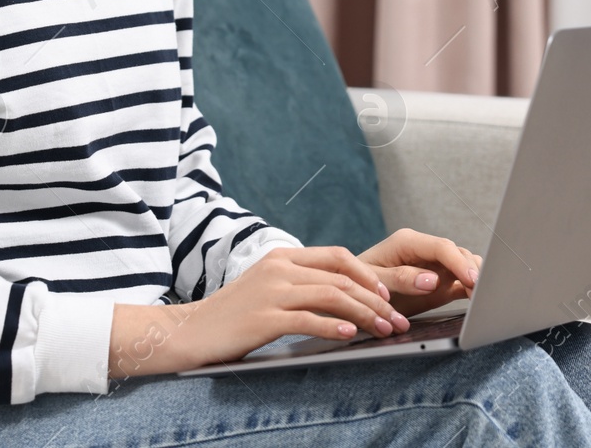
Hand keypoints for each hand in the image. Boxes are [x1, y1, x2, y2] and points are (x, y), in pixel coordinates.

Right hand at [107, 245, 411, 377]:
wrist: (191, 331)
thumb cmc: (234, 316)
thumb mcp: (269, 289)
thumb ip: (301, 284)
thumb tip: (344, 297)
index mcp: (282, 256)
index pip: (338, 256)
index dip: (369, 275)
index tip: (389, 296)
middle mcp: (279, 267)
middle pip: (341, 276)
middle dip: (377, 299)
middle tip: (399, 321)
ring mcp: (270, 290)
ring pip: (331, 296)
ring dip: (364, 315)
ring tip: (385, 331)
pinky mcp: (264, 316)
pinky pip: (307, 318)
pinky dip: (332, 326)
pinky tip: (349, 336)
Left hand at [357, 227, 481, 318]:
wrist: (353, 293)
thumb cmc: (358, 283)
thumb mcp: (373, 281)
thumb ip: (400, 278)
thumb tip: (432, 280)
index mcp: (407, 242)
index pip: (441, 247)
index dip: (460, 262)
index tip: (473, 280)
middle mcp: (423, 250)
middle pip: (457, 254)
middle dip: (473, 271)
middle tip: (482, 293)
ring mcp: (433, 265)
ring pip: (463, 265)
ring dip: (475, 279)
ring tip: (482, 298)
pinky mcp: (439, 282)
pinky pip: (461, 282)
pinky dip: (471, 289)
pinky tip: (478, 301)